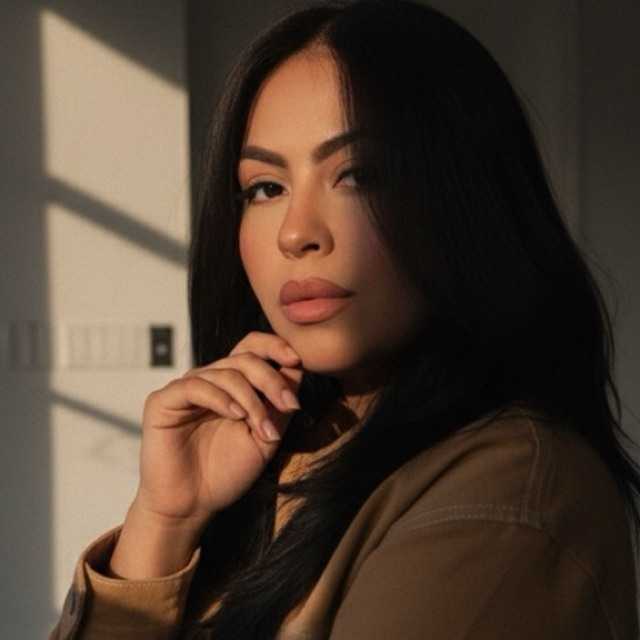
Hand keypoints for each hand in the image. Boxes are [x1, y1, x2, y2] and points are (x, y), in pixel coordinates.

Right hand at [134, 331, 303, 530]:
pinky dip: (221, 399)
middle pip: (245, 359)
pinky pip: (196, 386)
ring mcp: (186, 388)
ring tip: (262, 428)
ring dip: (252, 399)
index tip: (297, 359)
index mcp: (232, 385)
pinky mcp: (163, 401)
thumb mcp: (265, 438)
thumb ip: (279, 407)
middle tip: (288, 406)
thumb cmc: (227, 472)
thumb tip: (297, 369)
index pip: (252, 348)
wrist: (193, 506)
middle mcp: (209, 381)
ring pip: (226, 373)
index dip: (274, 346)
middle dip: (271, 380)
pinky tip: (236, 416)